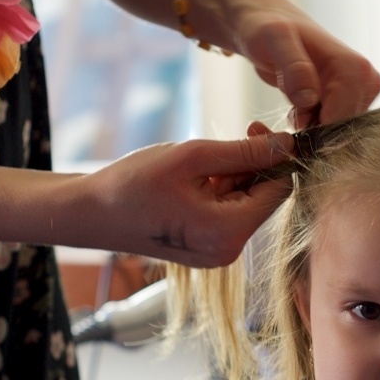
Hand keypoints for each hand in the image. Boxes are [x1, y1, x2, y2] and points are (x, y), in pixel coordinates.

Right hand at [79, 129, 296, 266]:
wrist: (91, 213)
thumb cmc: (134, 183)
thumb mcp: (193, 157)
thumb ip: (245, 151)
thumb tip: (289, 143)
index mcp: (228, 232)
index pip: (280, 190)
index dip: (277, 156)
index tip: (258, 127)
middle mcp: (228, 251)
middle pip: (266, 198)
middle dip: (256, 164)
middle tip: (237, 131)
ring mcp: (217, 252)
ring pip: (248, 203)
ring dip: (237, 175)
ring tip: (203, 160)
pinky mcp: (206, 247)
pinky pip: (229, 213)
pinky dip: (223, 189)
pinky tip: (198, 176)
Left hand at [230, 4, 379, 127]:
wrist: (267, 26)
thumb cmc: (267, 29)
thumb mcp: (273, 40)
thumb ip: (294, 67)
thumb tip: (310, 100)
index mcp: (355, 68)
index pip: (342, 121)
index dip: (314, 131)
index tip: (292, 122)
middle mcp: (367, 82)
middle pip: (343, 131)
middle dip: (313, 133)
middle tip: (289, 114)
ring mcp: (361, 94)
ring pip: (339, 135)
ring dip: (311, 133)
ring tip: (293, 109)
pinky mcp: (352, 103)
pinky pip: (335, 131)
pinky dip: (313, 130)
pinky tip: (299, 113)